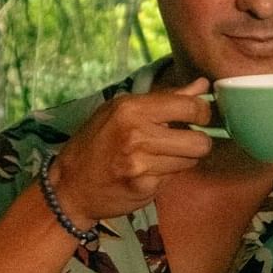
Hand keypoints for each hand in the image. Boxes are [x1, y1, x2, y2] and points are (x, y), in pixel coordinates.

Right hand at [44, 77, 215, 223]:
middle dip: (197, 144)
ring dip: (181, 161)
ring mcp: (140, 163)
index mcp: (131, 108)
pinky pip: (174, 179)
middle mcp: (136, 134)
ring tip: (159, 158)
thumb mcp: (122, 111)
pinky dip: (165, 177)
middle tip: (183, 144)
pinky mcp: (143, 187)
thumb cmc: (96, 143)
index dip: (203, 114)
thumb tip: (202, 85)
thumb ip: (166, 99)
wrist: (69, 186)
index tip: (199, 118)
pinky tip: (147, 174)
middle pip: (200, 142)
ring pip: (190, 162)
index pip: (190, 107)